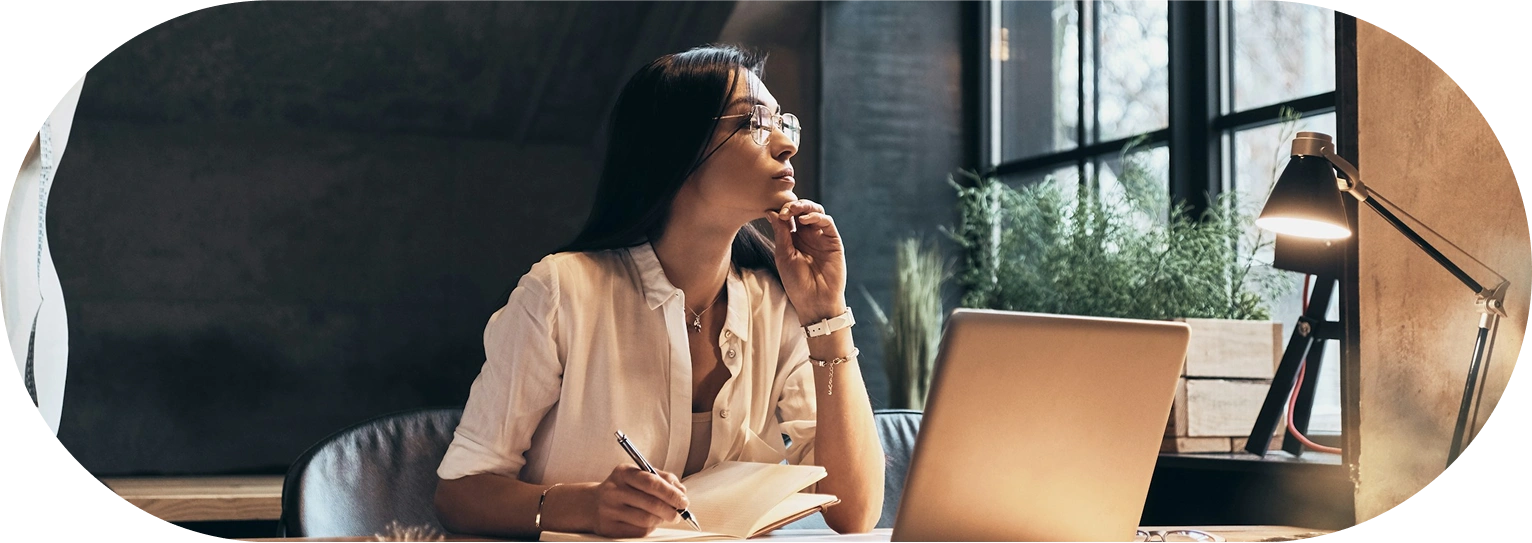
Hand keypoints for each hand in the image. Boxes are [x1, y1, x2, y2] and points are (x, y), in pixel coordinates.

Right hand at [590, 465, 689, 537]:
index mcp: (623, 473)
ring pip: (647, 519)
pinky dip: (651, 528)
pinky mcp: (610, 528)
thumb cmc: (623, 488)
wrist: (592, 504)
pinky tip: (651, 522)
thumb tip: (681, 491)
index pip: (652, 482)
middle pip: (651, 503)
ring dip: (661, 519)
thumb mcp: (637, 475)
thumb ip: (661, 478)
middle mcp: (614, 491)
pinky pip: (639, 531)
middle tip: (679, 513)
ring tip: (664, 516)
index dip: (671, 493)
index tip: (683, 500)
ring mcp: (610, 510)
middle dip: (671, 510)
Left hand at [766, 199, 847, 322]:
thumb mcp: (783, 256)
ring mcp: (821, 237)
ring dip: (805, 207)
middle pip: (802, 211)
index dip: (782, 210)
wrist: (814, 301)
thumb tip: (771, 212)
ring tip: (794, 210)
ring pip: (816, 212)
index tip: (774, 211)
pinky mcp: (833, 241)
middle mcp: (808, 235)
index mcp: (793, 238)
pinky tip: (805, 220)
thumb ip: (780, 233)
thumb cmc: (796, 283)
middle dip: (794, 206)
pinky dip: (816, 217)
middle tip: (785, 209)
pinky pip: (827, 223)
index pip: (789, 216)